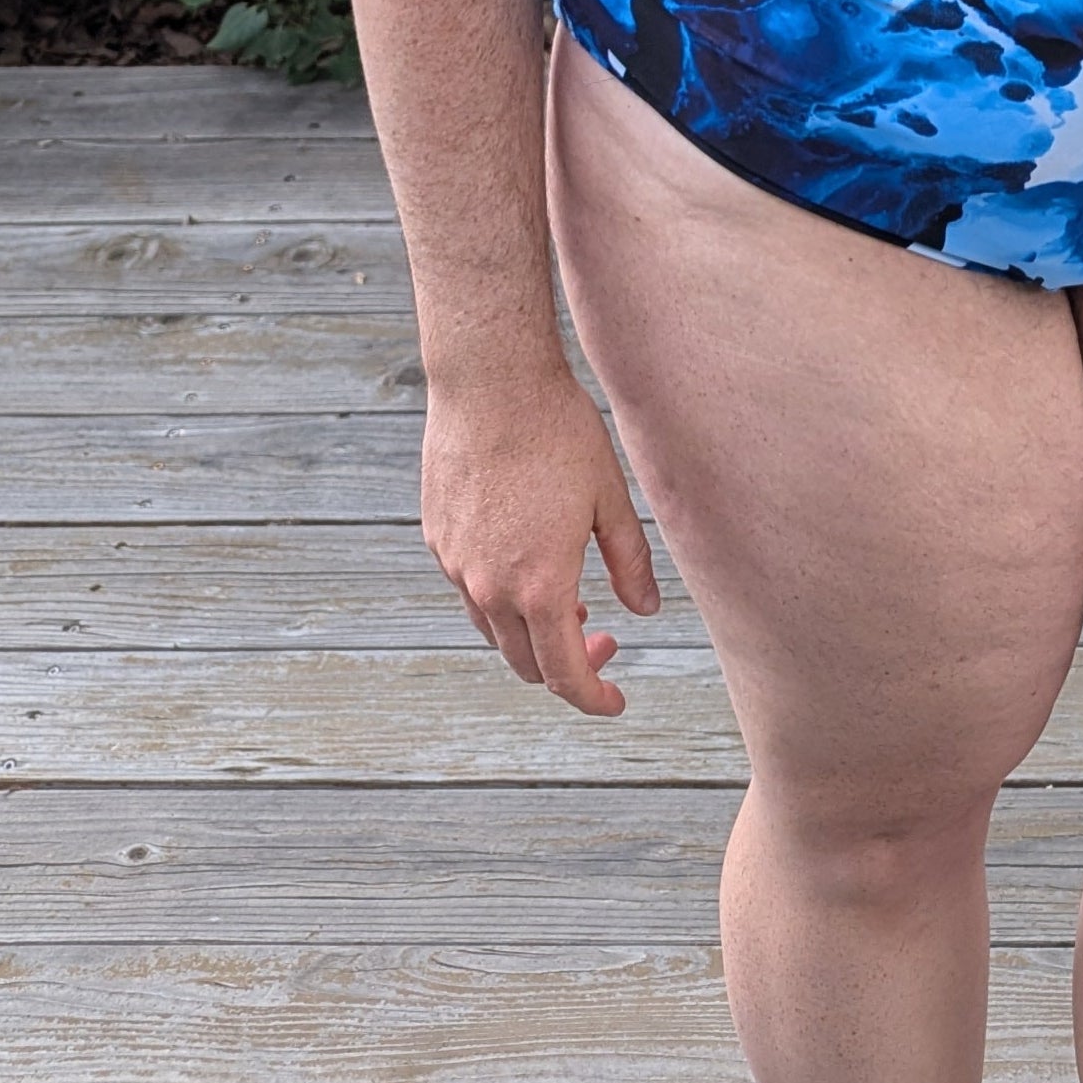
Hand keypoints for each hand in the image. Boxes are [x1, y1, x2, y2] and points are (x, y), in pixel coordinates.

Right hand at [421, 366, 661, 716]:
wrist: (491, 380)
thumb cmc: (558, 431)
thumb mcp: (609, 497)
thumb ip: (629, 562)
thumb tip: (644, 610)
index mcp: (541, 585)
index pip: (564, 674)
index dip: (593, 698)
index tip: (615, 702)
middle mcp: (490, 587)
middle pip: (525, 663)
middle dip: (566, 667)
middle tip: (603, 640)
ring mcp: (457, 564)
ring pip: (494, 630)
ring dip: (532, 633)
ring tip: (570, 601)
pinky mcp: (438, 538)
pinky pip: (470, 591)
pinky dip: (502, 598)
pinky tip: (528, 561)